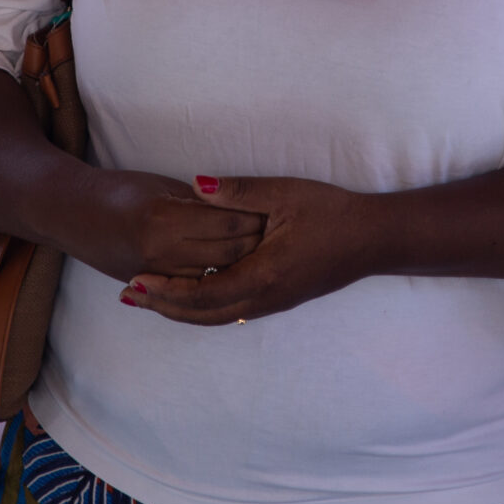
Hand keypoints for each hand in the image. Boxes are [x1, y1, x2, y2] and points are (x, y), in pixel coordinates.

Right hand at [62, 169, 264, 285]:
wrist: (72, 215)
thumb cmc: (117, 191)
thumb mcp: (161, 186)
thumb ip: (199, 202)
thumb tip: (237, 210)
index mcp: (165, 220)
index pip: (227, 225)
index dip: (255, 219)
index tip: (275, 213)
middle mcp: (161, 253)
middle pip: (227, 256)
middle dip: (255, 245)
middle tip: (278, 234)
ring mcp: (155, 274)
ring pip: (215, 277)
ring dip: (239, 267)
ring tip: (263, 253)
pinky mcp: (151, 286)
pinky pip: (194, 290)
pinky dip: (216, 279)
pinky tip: (234, 271)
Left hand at [123, 175, 367, 326]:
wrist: (374, 239)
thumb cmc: (332, 213)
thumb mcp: (284, 193)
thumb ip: (238, 191)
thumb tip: (195, 184)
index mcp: (264, 275)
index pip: (202, 293)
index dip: (166, 291)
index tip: (135, 282)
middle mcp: (265, 298)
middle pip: (203, 315)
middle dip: (163, 307)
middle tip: (129, 298)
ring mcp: (273, 303)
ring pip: (217, 319)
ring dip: (181, 311)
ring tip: (150, 301)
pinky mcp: (279, 299)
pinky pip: (231, 313)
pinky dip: (203, 309)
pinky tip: (189, 296)